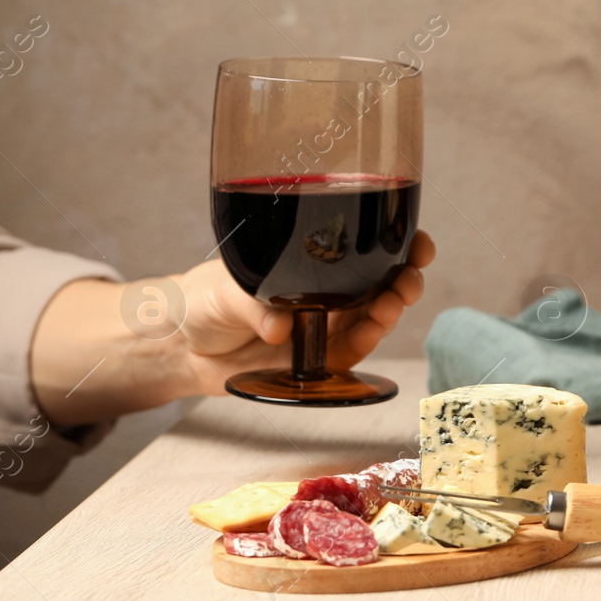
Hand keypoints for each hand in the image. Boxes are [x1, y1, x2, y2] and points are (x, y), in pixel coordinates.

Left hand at [177, 231, 435, 394]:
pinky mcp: (322, 358)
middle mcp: (331, 289)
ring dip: (391, 309)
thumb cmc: (204, 300)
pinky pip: (354, 350)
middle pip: (385, 280)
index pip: (369, 246)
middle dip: (406, 278)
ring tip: (389, 306)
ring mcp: (329, 323)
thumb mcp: (224, 290)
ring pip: (377, 314)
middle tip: (407, 282)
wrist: (182, 346)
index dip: (401, 242)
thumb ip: (255, 305)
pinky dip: (368, 340)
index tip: (417, 243)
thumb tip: (281, 326)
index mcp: (315, 261)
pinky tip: (372, 331)